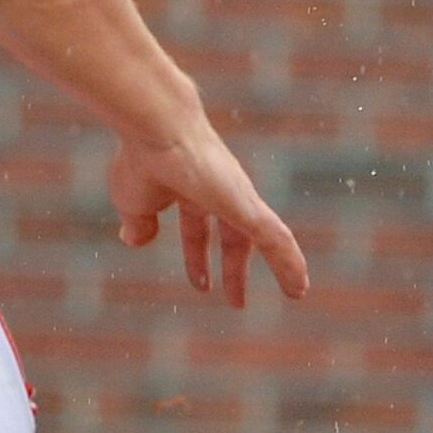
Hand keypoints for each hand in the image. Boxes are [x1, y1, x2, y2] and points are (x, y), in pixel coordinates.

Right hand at [107, 125, 308, 306]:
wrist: (157, 131)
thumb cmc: (142, 160)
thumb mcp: (134, 202)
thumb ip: (138, 222)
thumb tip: (134, 239)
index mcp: (188, 189)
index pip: (197, 229)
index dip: (198, 258)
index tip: (201, 285)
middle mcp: (218, 192)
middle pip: (233, 237)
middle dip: (234, 268)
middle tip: (236, 301)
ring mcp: (237, 197)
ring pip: (267, 237)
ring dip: (281, 266)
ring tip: (297, 292)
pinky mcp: (248, 205)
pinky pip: (276, 239)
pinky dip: (289, 262)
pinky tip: (299, 285)